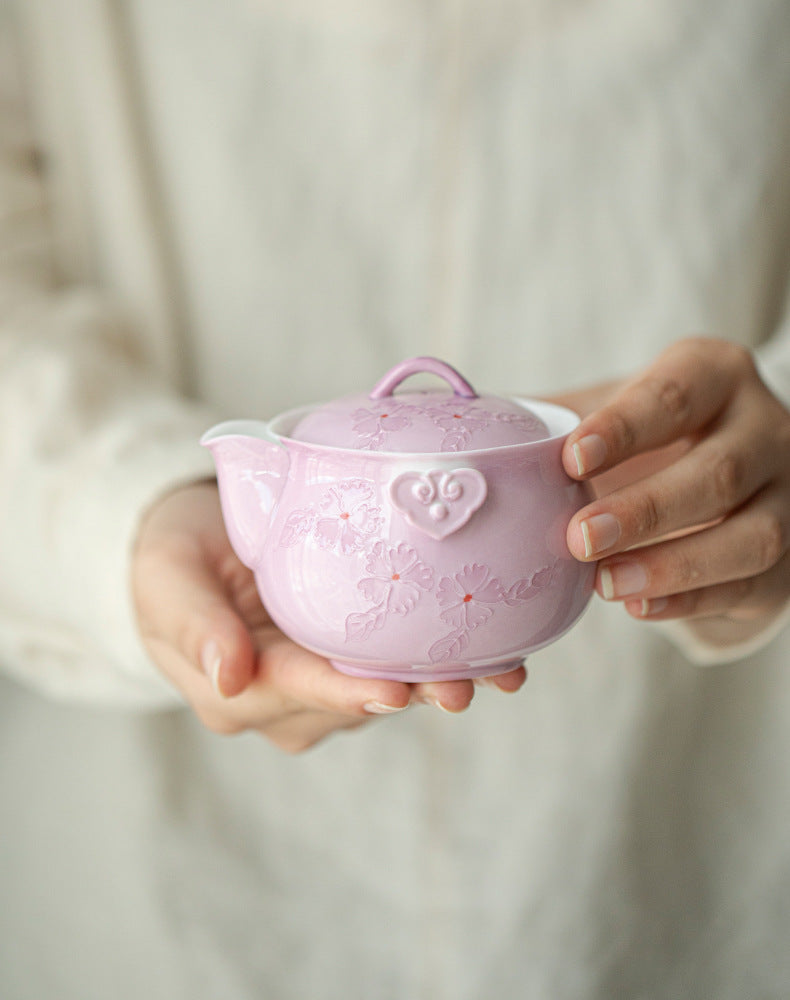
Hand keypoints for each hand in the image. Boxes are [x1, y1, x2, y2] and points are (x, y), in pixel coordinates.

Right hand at [131, 482, 525, 751]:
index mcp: (236, 690)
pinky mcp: (349, 662)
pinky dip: (441, 657)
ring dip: (439, 680)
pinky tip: (492, 649)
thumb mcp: (169, 575)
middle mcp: (284, 702)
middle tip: (465, 685)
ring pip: (385, 688)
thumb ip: (195, 623)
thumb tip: (229, 675)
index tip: (397, 689)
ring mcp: (322, 687)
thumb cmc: (176, 554)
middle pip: (352, 700)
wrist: (197, 544)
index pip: (295, 690)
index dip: (347, 692)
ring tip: (498, 670)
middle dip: (411, 692)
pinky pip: (396, 664)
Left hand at [558, 337, 789, 649]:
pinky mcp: (787, 561)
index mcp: (715, 375)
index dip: (626, 426)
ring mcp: (789, 496)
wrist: (724, 480)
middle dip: (647, 508)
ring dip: (675, 564)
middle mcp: (766, 429)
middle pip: (719, 470)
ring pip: (752, 535)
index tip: (570, 458)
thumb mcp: (608, 412)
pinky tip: (638, 604)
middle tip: (578, 537)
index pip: (675, 394)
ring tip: (605, 583)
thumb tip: (441, 427)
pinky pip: (748, 584)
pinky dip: (691, 599)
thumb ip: (543, 418)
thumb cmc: (647, 439)